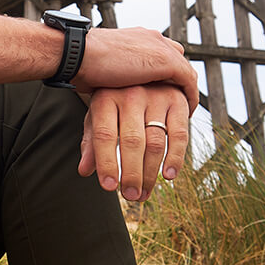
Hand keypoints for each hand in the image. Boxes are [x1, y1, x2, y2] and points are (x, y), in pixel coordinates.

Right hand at [71, 27, 197, 112]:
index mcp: (136, 38)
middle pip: (176, 58)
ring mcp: (161, 48)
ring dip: (185, 91)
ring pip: (184, 70)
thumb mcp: (100, 71)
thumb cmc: (80, 65)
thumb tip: (102, 102)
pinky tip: (186, 113)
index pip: (158, 52)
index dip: (162, 73)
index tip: (159, 92)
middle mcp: (152, 39)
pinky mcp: (167, 61)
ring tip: (183, 112)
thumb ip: (110, 84)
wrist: (79, 54)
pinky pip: (188, 81)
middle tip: (175, 102)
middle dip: (177, 81)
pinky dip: (190, 96)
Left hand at [78, 84, 190, 199]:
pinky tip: (168, 176)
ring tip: (143, 194)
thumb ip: (92, 143)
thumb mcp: (97, 117)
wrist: (140, 69)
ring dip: (151, 173)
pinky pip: (179, 134)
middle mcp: (131, 95)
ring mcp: (156, 97)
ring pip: (155, 142)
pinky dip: (176, 158)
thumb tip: (85, 171)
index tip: (108, 187)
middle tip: (130, 196)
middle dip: (132, 174)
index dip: (106, 163)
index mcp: (105, 99)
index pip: (104, 136)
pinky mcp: (177, 101)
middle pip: (132, 141)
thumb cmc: (113, 101)